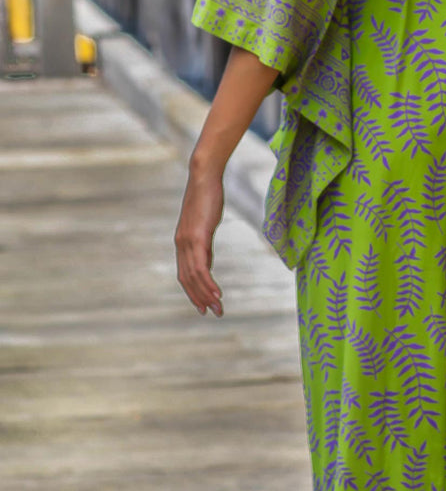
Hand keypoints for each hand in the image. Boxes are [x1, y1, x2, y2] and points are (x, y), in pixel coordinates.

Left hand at [175, 162, 224, 315]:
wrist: (203, 177)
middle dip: (199, 298)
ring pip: (194, 276)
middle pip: (187, 279)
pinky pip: (202, 265)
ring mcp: (188, 241)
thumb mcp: (206, 223)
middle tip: (213, 313)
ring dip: (206, 295)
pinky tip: (217, 293)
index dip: (193, 292)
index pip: (185, 274)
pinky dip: (208, 282)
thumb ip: (204, 241)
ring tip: (218, 308)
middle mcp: (181, 244)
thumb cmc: (207, 196)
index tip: (204, 306)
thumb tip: (206, 256)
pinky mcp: (197, 237)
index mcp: (183, 242)